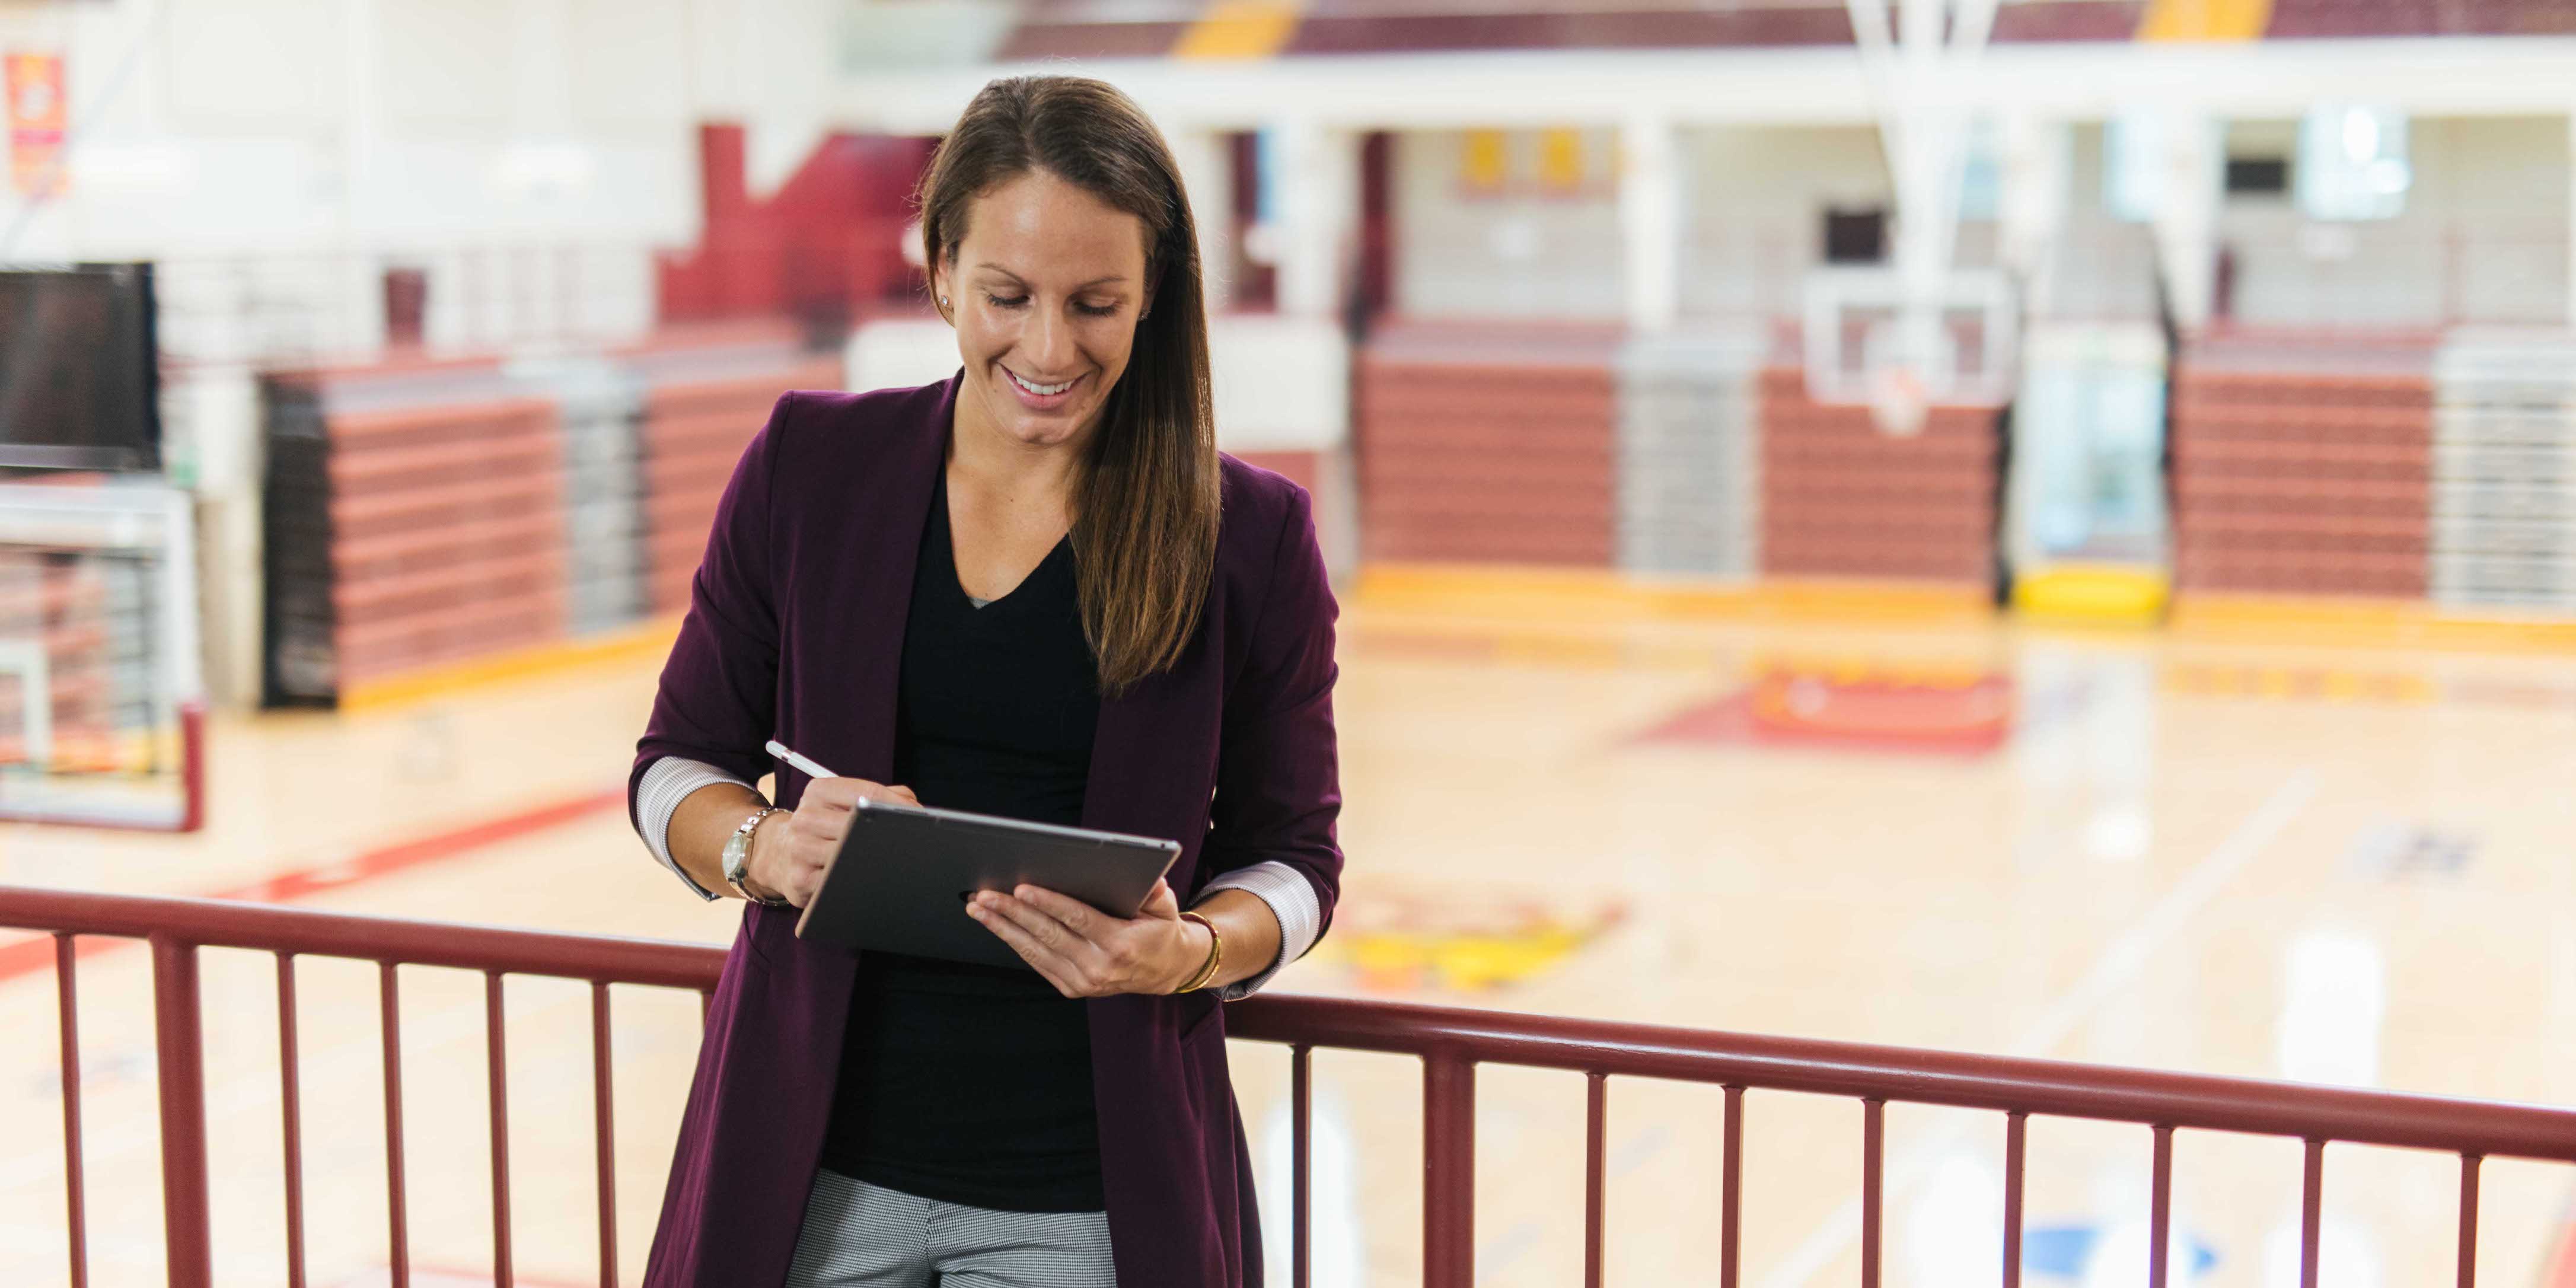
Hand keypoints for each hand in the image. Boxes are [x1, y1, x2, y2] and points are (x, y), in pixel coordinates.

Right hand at [743, 777, 918, 906]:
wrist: (777, 855)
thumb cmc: (824, 826)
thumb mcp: (843, 801)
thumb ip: (883, 796)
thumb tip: (915, 810)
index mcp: (819, 791)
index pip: (868, 794)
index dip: (900, 808)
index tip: (921, 818)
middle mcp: (805, 818)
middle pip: (861, 826)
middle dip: (890, 835)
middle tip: (913, 843)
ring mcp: (800, 849)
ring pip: (852, 856)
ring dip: (877, 860)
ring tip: (891, 861)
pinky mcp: (800, 879)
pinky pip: (840, 882)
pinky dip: (859, 881)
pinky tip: (867, 879)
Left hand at [967, 878, 1209, 997]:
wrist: (1164, 971)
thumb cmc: (1159, 932)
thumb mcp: (1166, 909)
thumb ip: (1157, 893)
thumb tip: (1150, 877)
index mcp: (1120, 945)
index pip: (1077, 920)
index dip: (1048, 903)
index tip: (1022, 889)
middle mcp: (1098, 968)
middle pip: (1047, 935)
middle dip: (1012, 913)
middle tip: (985, 895)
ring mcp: (1083, 982)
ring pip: (1035, 951)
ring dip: (1003, 929)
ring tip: (979, 909)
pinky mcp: (1072, 989)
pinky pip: (1037, 963)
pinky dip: (1015, 943)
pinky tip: (998, 925)